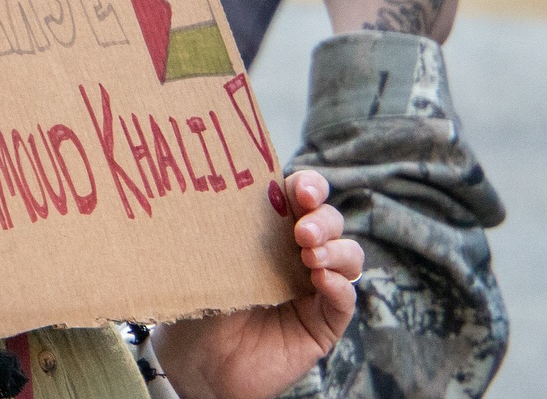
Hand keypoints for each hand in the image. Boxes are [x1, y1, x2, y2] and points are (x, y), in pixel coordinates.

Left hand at [152, 171, 360, 398]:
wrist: (197, 360)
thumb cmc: (199, 300)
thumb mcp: (208, 257)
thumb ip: (223, 227)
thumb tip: (218, 187)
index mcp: (271, 228)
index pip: (301, 195)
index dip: (309, 187)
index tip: (302, 191)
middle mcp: (298, 252)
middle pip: (330, 221)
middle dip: (322, 220)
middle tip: (301, 232)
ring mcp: (314, 287)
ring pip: (349, 256)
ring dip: (336, 249)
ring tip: (309, 256)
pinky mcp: (323, 324)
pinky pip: (345, 300)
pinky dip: (340, 286)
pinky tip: (322, 281)